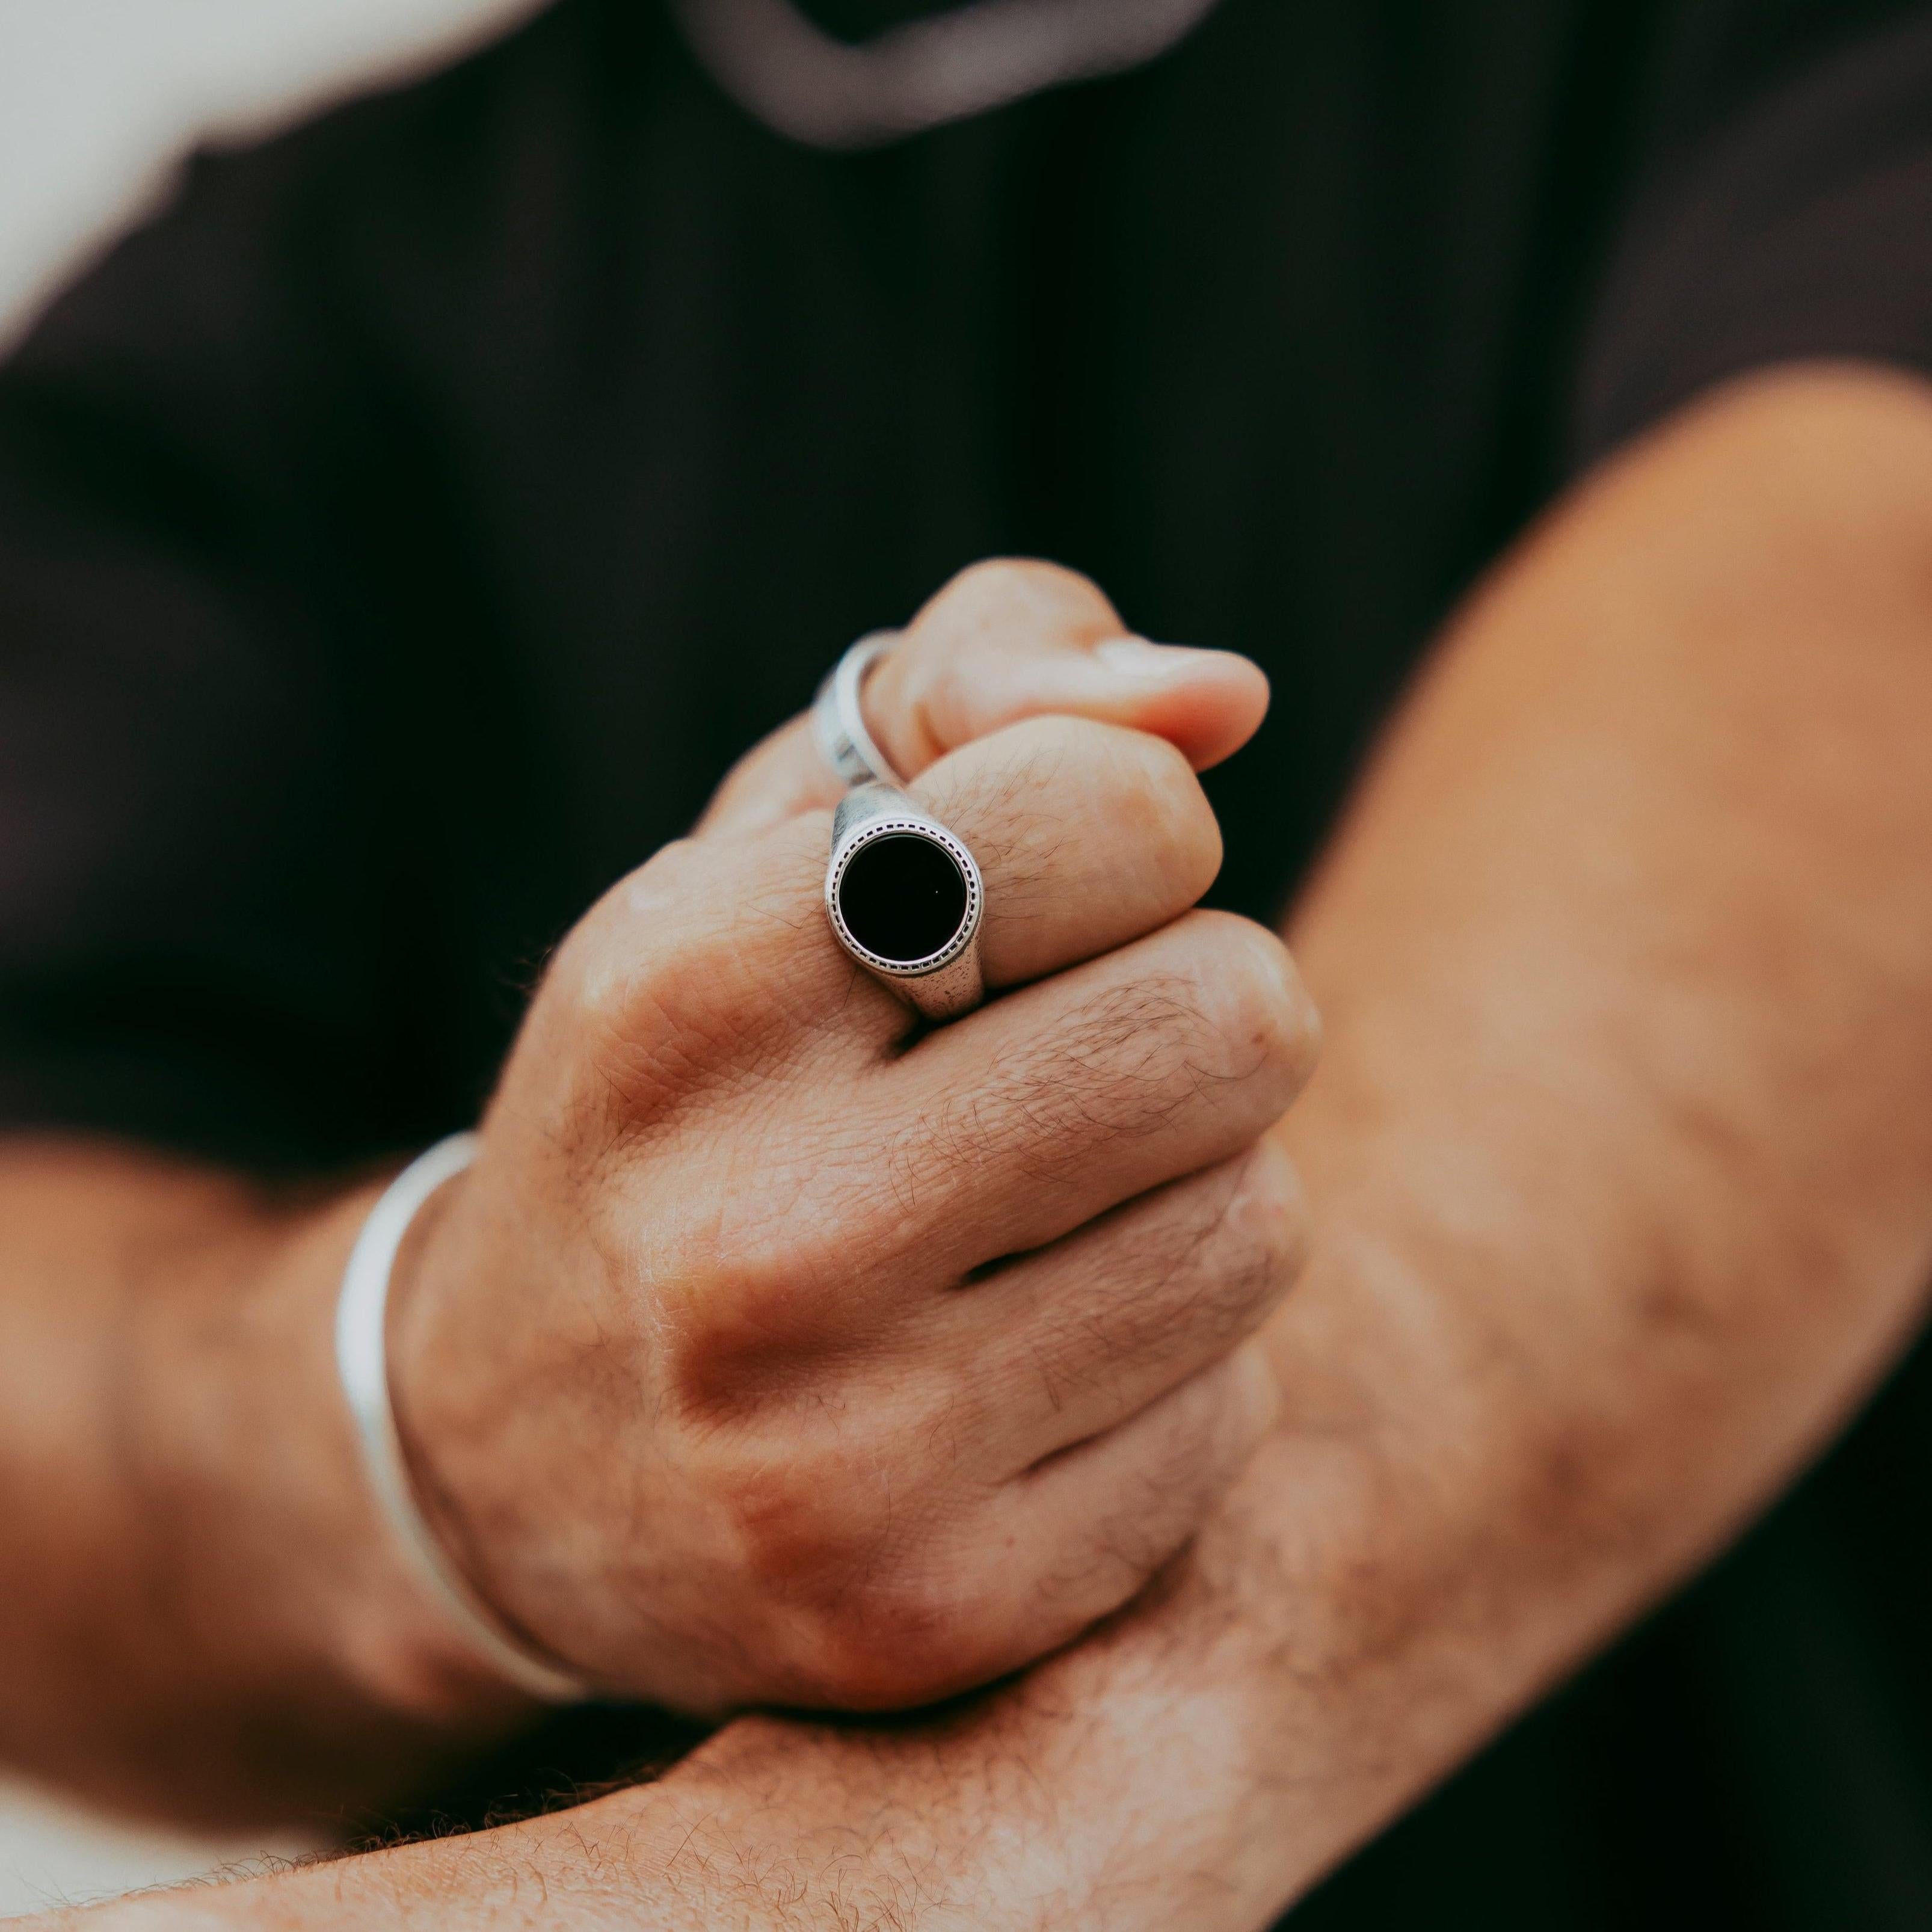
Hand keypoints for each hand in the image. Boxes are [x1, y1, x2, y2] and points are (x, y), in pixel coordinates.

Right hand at [387, 559, 1316, 1712]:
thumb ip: (989, 683)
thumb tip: (1227, 695)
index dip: (1124, 831)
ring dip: (1187, 1191)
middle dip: (1192, 1007)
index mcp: (686, 990)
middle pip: (1234, 1018)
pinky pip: (1225, 1420)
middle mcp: (752, 1235)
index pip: (1117, 814)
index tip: (1039, 891)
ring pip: (1256, 1224)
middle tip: (1074, 1057)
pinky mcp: (932, 1615)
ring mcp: (840, 1458)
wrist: (506, 1444)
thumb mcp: (769, 838)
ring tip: (1033, 1216)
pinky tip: (1014, 1372)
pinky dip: (1161, 1374)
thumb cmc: (691, 1084)